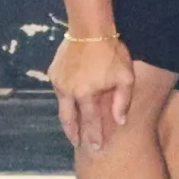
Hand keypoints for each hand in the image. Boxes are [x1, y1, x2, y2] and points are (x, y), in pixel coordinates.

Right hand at [50, 33, 136, 154]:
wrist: (90, 29)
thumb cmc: (112, 53)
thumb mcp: (125, 77)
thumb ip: (122, 101)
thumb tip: (119, 122)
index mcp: (85, 94)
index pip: (89, 122)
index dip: (92, 136)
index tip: (94, 149)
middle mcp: (67, 91)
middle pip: (68, 119)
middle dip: (73, 134)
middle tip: (78, 144)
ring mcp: (58, 82)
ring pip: (61, 106)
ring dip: (68, 118)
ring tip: (73, 128)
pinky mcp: (53, 73)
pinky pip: (59, 91)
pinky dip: (65, 100)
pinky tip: (70, 103)